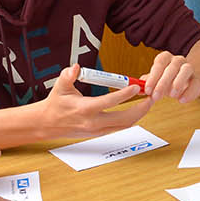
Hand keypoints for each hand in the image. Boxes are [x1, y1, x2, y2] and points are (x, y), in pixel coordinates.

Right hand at [38, 63, 154, 136]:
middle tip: (151, 97)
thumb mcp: (60, 87)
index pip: (109, 102)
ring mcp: (98, 130)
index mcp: (85, 109)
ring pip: (125, 125)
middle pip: (124, 119)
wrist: (48, 124)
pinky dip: (131, 119)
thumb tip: (76, 67)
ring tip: (148, 102)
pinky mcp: (100, 133)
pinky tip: (137, 110)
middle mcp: (93, 122)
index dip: (125, 95)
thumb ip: (68, 76)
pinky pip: (120, 128)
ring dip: (139, 114)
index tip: (136, 87)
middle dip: (141, 108)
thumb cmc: (55, 104)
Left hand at [144, 50, 199, 102]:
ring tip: (171, 96)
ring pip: (186, 70)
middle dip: (162, 83)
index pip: (159, 63)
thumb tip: (136, 88)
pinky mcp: (198, 79)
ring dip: (178, 83)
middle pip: (172, 67)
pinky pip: (196, 83)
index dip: (153, 76)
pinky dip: (189, 92)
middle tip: (156, 96)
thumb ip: (146, 83)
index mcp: (165, 58)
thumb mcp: (155, 80)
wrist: (185, 82)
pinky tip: (182, 100)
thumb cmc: (166, 80)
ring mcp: (189, 68)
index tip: (147, 90)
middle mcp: (178, 60)